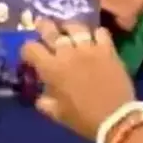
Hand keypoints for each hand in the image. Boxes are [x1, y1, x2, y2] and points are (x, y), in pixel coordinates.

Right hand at [21, 19, 135, 140]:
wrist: (115, 117)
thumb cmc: (83, 118)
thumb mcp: (57, 114)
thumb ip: (45, 101)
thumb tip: (41, 95)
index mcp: (51, 69)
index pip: (31, 48)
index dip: (27, 49)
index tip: (29, 52)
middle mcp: (68, 53)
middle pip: (51, 30)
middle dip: (43, 26)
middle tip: (42, 24)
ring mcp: (89, 48)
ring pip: (76, 27)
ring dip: (69, 26)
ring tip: (68, 28)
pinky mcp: (108, 49)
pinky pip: (100, 32)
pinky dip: (96, 33)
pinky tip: (94, 37)